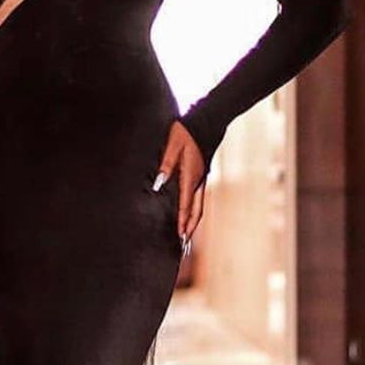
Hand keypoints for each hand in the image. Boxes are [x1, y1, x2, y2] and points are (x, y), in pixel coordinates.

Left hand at [153, 120, 205, 244]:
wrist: (206, 122)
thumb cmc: (186, 132)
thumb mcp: (172, 145)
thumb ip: (165, 164)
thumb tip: (158, 183)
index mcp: (190, 174)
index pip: (185, 203)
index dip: (181, 219)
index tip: (179, 234)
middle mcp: (198, 180)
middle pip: (195, 209)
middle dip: (189, 226)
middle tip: (184, 243)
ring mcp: (201, 179)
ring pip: (199, 205)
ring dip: (193, 221)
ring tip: (187, 235)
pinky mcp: (201, 176)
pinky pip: (199, 198)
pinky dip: (195, 211)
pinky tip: (190, 216)